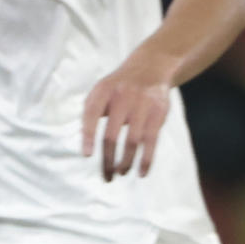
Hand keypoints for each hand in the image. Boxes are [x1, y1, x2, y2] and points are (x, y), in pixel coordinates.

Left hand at [81, 52, 174, 180]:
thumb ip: (90, 112)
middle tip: (106, 176)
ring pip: (132, 141)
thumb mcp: (101, 90)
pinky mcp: (159, 112)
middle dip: (108, 160)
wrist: (151, 67)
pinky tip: (141, 172)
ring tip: (120, 173)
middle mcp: (123, 96)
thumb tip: (85, 142)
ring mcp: (143, 104)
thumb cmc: (118, 87)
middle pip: (111, 134)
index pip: (91, 114)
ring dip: (126, 162)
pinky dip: (146, 160)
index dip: (87, 136)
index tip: (86, 156)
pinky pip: (152, 141)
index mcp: (104, 90)